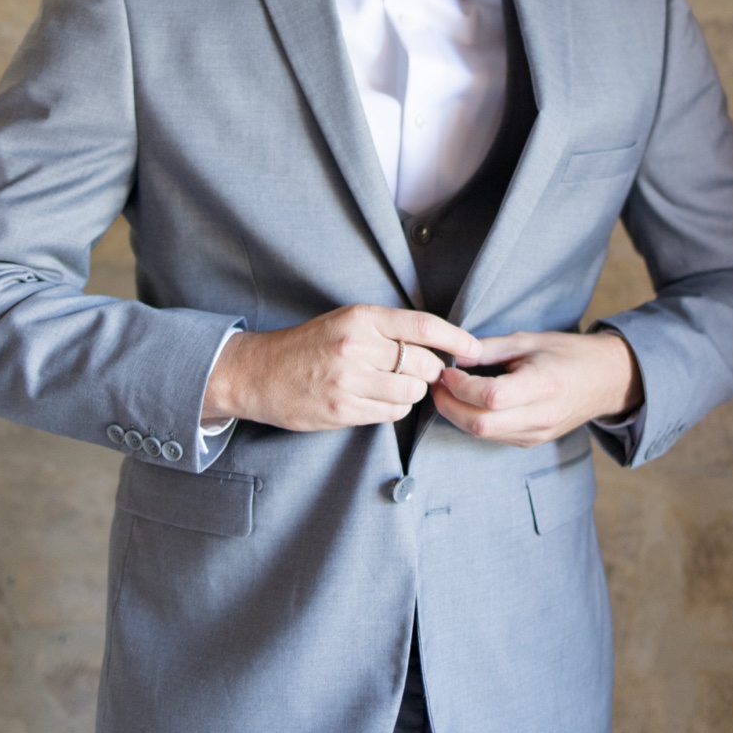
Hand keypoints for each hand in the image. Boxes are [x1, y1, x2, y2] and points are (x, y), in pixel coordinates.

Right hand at [202, 306, 481, 432]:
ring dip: (412, 394)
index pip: (423, 327)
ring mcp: (349, 381)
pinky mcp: (342, 410)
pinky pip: (390, 414)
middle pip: (422, 364)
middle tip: (421, 374)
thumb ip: (387, 330)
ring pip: (410, 393)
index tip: (474, 348)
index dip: (456, 338)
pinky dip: (394, 410)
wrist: (258, 372)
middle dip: (429, 372)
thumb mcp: (346, 322)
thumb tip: (436, 345)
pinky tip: (378, 402)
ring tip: (393, 388)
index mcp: (361, 318)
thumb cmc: (308, 346)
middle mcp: (357, 346)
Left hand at [432, 329, 642, 447]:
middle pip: (480, 425)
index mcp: (543, 385)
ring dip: (457, 416)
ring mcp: (536, 434)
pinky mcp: (531, 442)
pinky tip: (467, 403)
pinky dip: (473, 422)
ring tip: (448, 392)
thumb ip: (489, 349)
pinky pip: (493, 437)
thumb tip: (454, 356)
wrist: (605, 380)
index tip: (447, 370)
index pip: (491, 397)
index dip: (461, 386)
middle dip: (449, 406)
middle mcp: (540, 416)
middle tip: (437, 384)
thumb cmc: (568, 354)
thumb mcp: (529, 340)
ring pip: (483, 435)